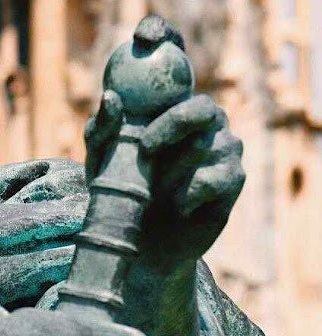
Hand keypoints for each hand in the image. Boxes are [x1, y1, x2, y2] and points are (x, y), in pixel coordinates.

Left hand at [85, 90, 245, 274]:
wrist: (142, 241)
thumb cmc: (120, 188)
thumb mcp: (102, 158)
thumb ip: (103, 127)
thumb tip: (111, 97)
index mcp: (180, 111)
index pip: (184, 94)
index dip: (167, 112)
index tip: (142, 142)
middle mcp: (210, 126)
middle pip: (205, 111)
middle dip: (172, 128)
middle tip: (145, 152)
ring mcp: (226, 152)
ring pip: (204, 147)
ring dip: (171, 172)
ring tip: (154, 191)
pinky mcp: (233, 181)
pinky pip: (212, 179)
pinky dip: (186, 195)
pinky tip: (175, 207)